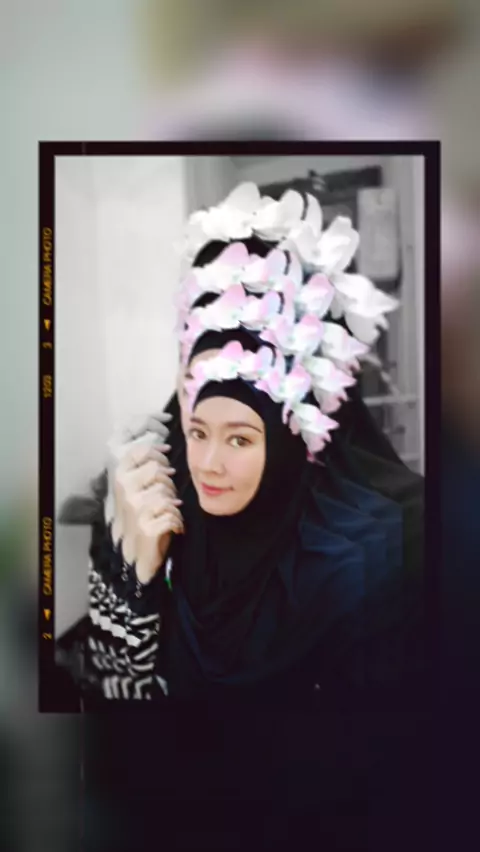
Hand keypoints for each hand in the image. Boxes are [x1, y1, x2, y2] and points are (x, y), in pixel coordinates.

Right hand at [112, 442, 183, 584]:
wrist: (134, 557)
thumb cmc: (139, 520)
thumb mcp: (135, 492)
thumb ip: (144, 472)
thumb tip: (165, 452)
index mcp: (119, 479)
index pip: (137, 452)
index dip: (156, 451)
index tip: (167, 453)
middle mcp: (124, 492)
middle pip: (157, 470)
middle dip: (169, 483)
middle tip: (169, 496)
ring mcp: (135, 510)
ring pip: (166, 494)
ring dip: (174, 506)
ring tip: (170, 513)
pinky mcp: (147, 528)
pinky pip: (172, 514)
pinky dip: (177, 521)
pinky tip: (173, 527)